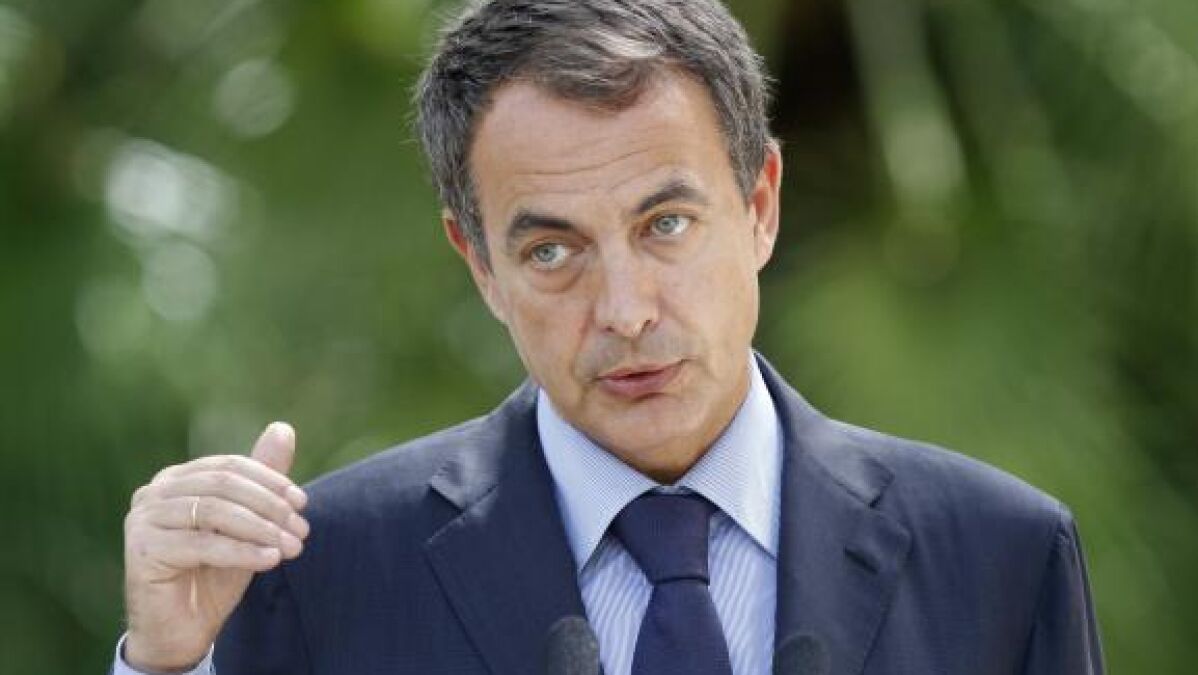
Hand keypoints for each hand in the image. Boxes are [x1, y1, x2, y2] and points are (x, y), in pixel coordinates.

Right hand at [122, 422, 308, 672]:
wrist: (181, 630)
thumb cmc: (212, 575)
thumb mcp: (246, 526)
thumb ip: (262, 482)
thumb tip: (283, 428)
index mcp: (178, 478)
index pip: (230, 466)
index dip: (270, 480)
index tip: (303, 503)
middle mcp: (155, 492)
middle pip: (223, 485)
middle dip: (269, 507)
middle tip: (301, 530)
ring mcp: (143, 518)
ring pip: (214, 511)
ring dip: (261, 529)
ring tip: (290, 547)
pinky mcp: (142, 548)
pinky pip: (202, 543)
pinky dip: (242, 550)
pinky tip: (269, 560)